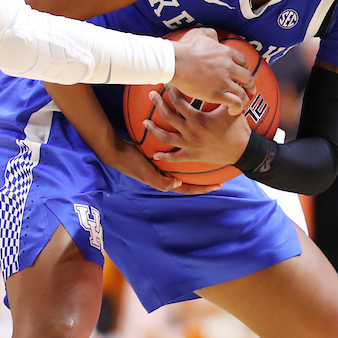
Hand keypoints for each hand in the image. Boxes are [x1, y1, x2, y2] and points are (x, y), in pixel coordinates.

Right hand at [104, 140, 221, 193]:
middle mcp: (166, 176)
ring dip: (197, 168)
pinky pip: (178, 159)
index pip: (188, 189)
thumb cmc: (131, 162)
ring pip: (185, 169)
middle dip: (205, 179)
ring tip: (211, 161)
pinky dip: (186, 156)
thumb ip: (160, 181)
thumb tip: (177, 185)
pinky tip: (193, 148)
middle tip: (220, 175)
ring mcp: (163, 167)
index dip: (203, 188)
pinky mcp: (160, 157)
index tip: (219, 185)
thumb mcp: (145, 173)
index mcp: (164, 183)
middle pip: (189, 181)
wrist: (117, 150)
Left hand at [146, 85, 252, 166]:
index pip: (179, 102)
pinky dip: (165, 156)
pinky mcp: (192, 155)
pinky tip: (156, 154)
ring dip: (154, 129)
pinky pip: (175, 157)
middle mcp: (190, 131)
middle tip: (151, 94)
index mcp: (198, 118)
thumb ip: (225, 96)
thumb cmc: (238, 129)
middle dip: (158, 104)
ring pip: (166, 137)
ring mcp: (190, 144)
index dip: (171, 91)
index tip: (167, 82)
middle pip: (168, 116)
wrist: (243, 151)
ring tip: (145, 121)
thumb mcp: (232, 110)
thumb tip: (225, 79)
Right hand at [170, 27, 255, 115]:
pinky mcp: (217, 94)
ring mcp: (224, 81)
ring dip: (245, 99)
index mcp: (226, 53)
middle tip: (251, 90)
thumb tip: (215, 38)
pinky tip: (233, 111)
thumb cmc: (185, 48)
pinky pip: (235, 103)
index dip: (245, 68)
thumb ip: (211, 34)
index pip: (243, 61)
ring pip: (243, 93)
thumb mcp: (200, 33)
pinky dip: (237, 108)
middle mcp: (229, 67)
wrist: (175, 62)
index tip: (243, 73)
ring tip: (244, 104)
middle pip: (247, 77)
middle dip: (251, 85)